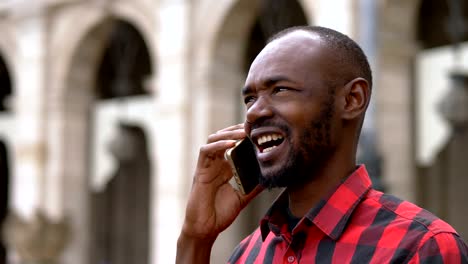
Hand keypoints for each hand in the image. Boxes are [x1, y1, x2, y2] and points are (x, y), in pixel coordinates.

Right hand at [181, 124, 262, 240]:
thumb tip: (270, 177)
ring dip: (228, 133)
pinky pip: (205, 152)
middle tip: (253, 126)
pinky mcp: (200, 171)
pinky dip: (218, 145)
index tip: (260, 130)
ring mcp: (207, 166)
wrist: (206, 228)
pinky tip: (231, 144)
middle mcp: (216, 163)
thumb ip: (254, 186)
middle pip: (224, 136)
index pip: (234, 143)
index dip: (244, 134)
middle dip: (238, 129)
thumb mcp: (243, 196)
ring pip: (214, 139)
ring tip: (243, 132)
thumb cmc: (221, 213)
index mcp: (225, 166)